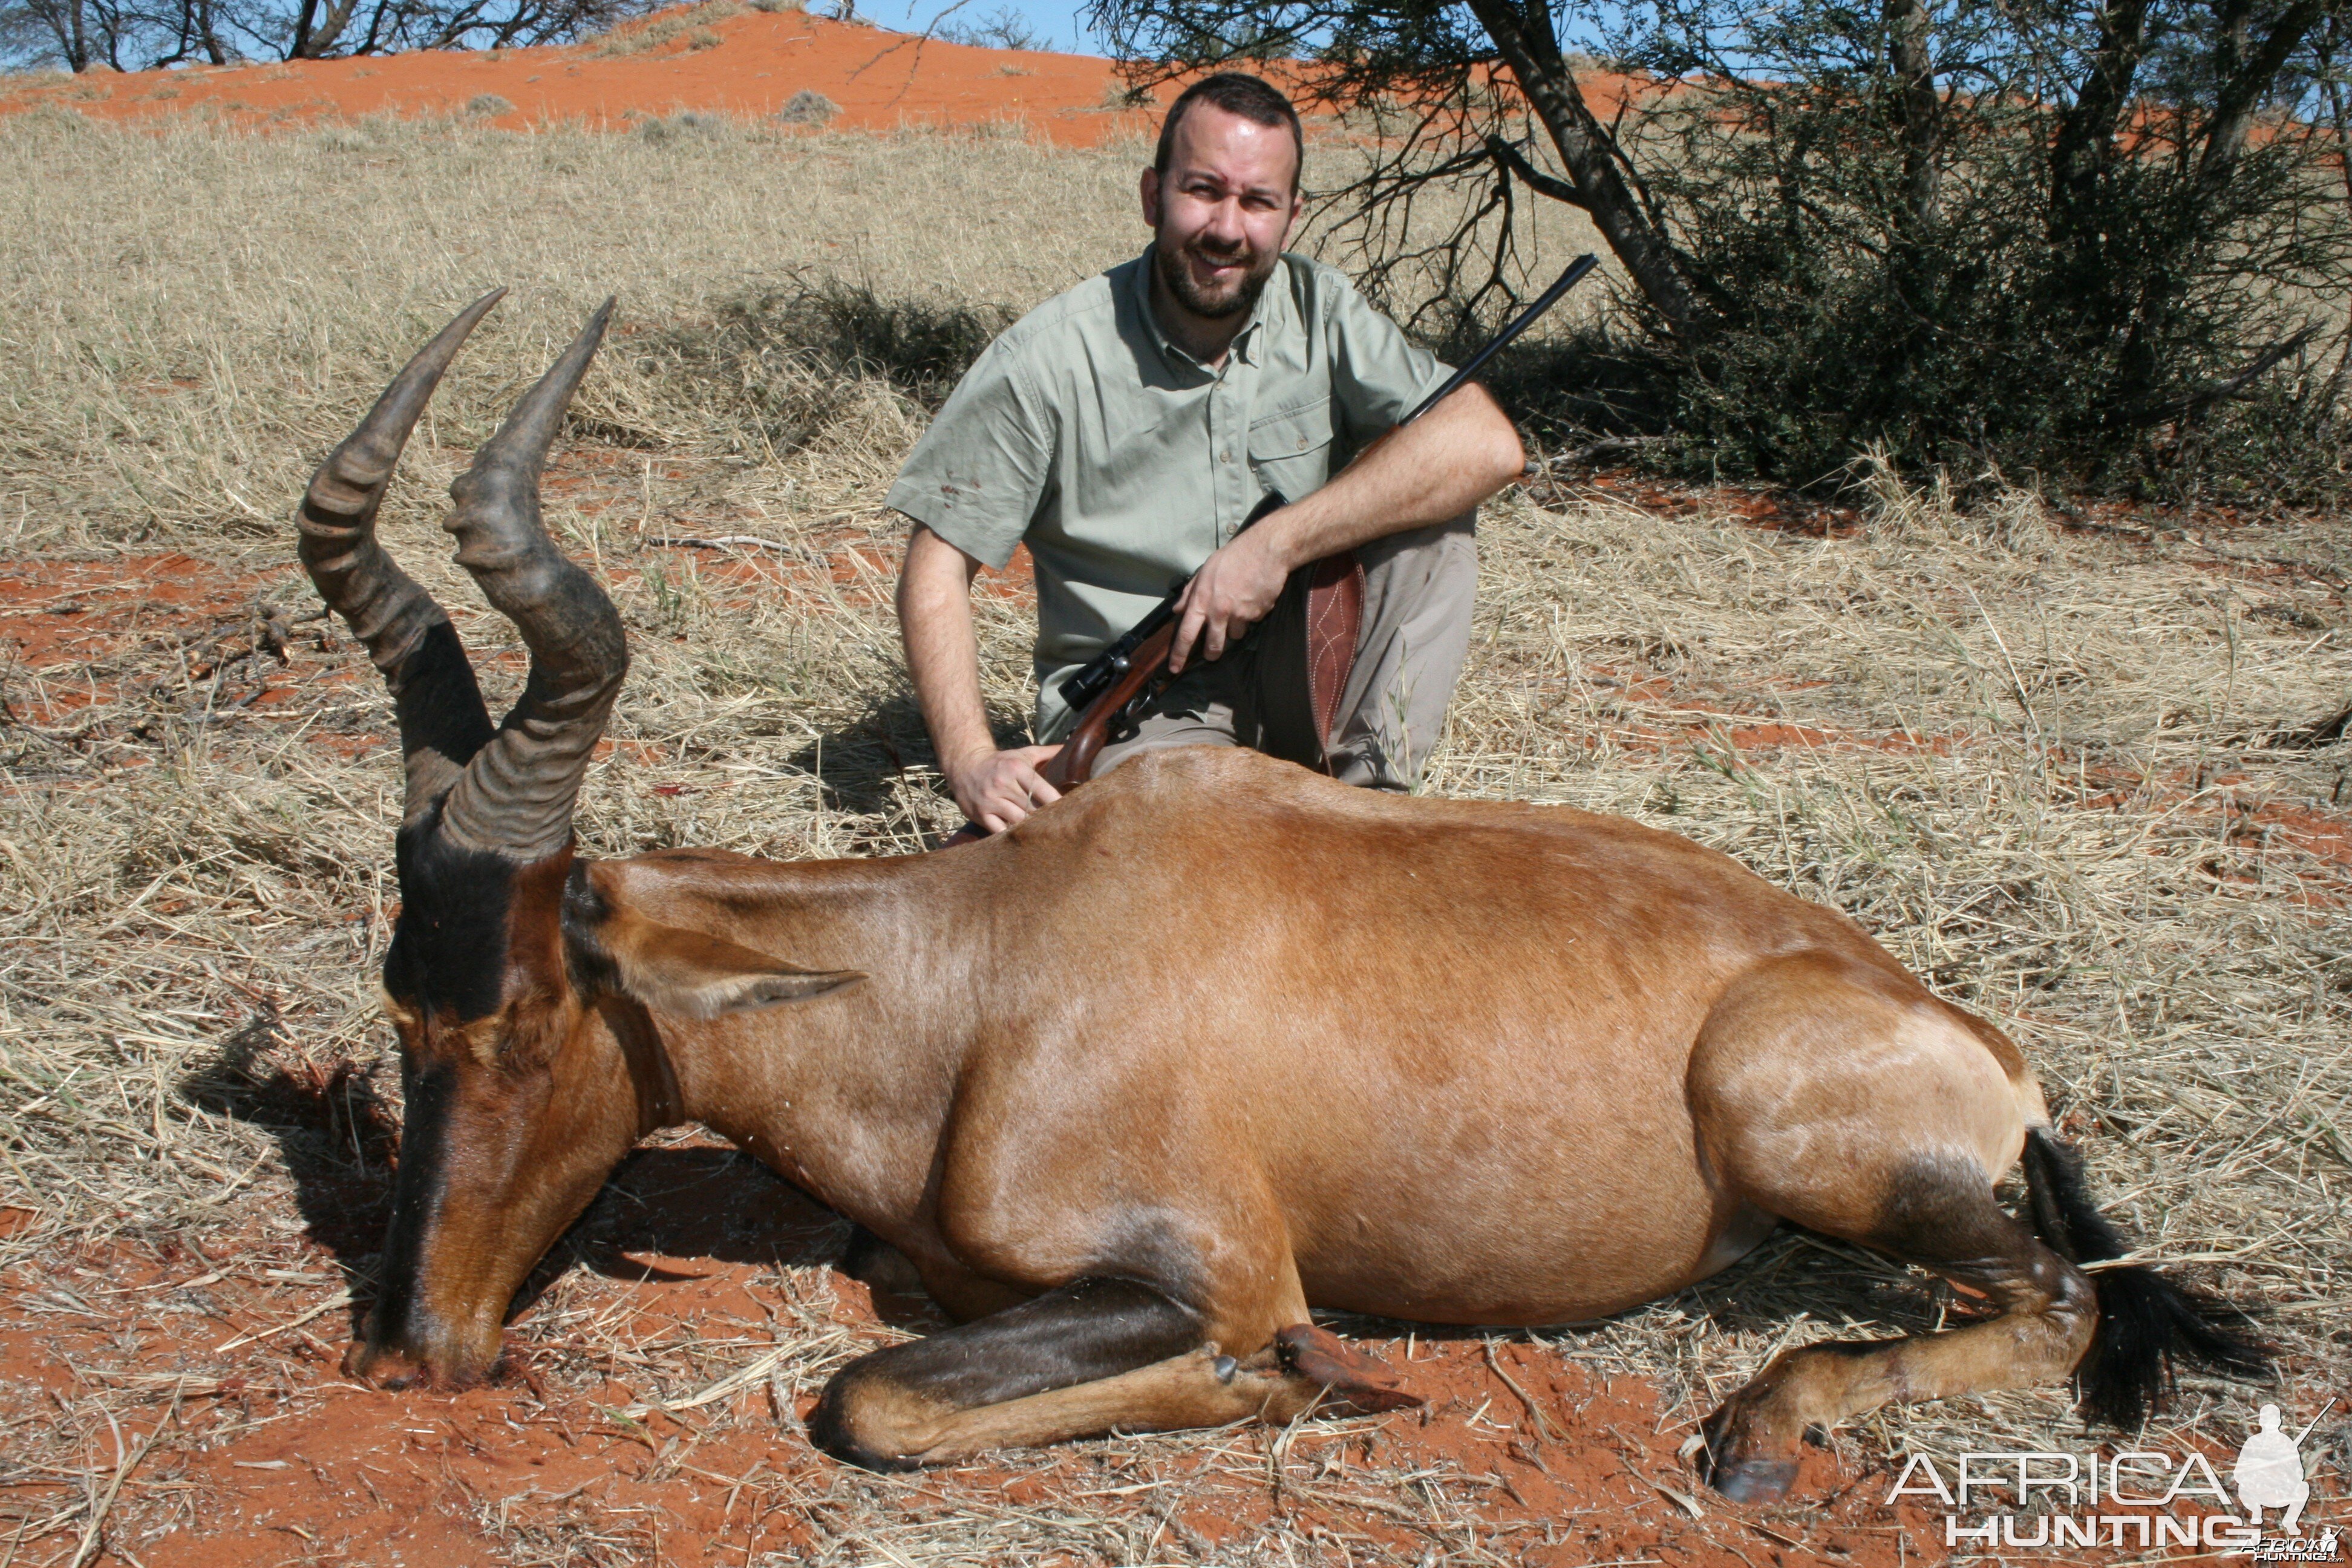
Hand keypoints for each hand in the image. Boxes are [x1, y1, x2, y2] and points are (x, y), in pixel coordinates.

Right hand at [947, 744, 1063, 833]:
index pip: (1042, 790)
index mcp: (1016, 769)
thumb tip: (1068, 747)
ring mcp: (990, 800)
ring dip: (1029, 827)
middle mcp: (1002, 784)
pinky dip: (1011, 834)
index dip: (1056, 803)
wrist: (965, 766)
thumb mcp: (1022, 754)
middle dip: (1045, 817)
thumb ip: (1046, 752)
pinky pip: (1000, 831)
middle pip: (1032, 808)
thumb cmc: (1000, 762)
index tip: (1067, 812)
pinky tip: (1019, 834)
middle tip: (1057, 825)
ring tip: (1040, 831)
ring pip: (1018, 821)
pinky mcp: (980, 814)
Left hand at [1169, 525, 1289, 672]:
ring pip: (1235, 635)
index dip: (1179, 654)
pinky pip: (1252, 623)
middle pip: (1214, 646)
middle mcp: (1219, 611)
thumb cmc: (1234, 557)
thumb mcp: (1205, 570)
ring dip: (1236, 628)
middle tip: (1212, 654)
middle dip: (1213, 653)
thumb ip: (1190, 592)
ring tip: (1239, 608)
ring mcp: (1240, 615)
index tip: (1174, 668)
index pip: (1186, 634)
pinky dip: (1252, 616)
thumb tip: (1178, 610)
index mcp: (1202, 600)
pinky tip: (1253, 599)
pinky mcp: (1258, 615)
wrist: (1266, 551)